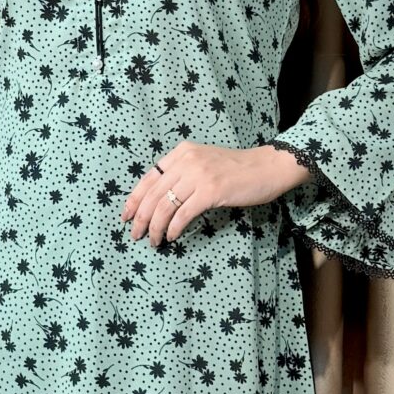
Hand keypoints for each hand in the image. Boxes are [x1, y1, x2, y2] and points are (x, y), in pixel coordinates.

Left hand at [122, 141, 311, 246]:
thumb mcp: (203, 162)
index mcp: (181, 152)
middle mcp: (186, 160)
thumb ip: (182, 174)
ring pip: (165, 206)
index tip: (126, 216)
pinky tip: (173, 237)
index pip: (148, 178)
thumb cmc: (236, 170)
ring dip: (156, 227)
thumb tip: (158, 201)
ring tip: (154, 241)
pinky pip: (183, 214)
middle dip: (141, 218)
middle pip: (153, 194)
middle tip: (135, 235)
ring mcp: (198, 175)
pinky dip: (174, 228)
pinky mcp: (211, 191)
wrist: (267, 167)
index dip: (134, 199)